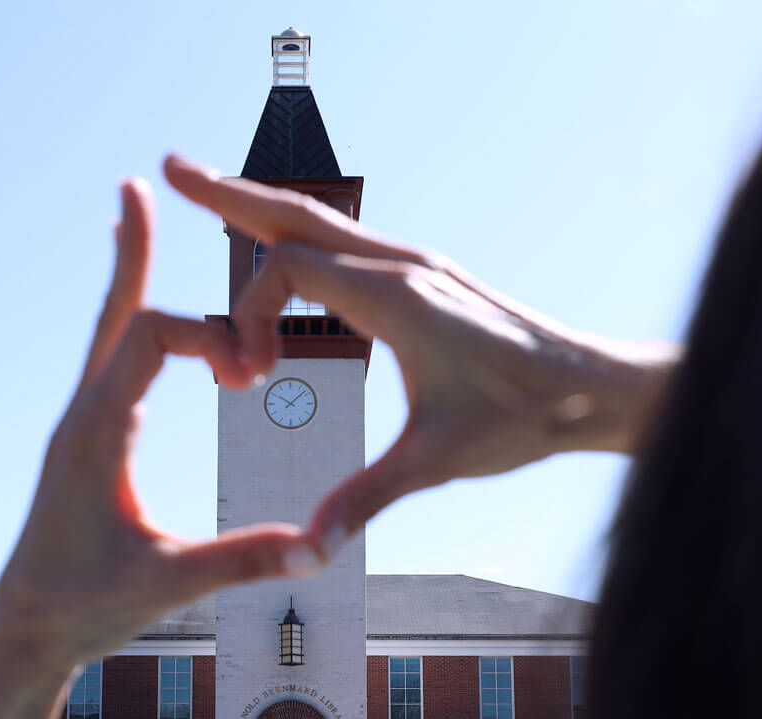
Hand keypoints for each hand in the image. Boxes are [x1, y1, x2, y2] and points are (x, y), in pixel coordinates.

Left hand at [0, 180, 319, 718]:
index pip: (150, 338)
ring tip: (134, 220)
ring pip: (108, 331)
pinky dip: (129, 320)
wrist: (27, 627)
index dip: (208, 334)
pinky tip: (139, 312)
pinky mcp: (89, 435)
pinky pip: (109, 360)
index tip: (252, 372)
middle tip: (139, 189)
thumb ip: (242, 559)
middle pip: (115, 312)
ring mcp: (82, 421)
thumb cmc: (84, 605)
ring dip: (128, 274)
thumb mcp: (167, 582)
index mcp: (97, 432)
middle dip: (133, 251)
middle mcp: (82, 413)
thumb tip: (317, 549)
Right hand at [164, 154, 678, 557]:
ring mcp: (414, 263)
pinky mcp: (424, 277)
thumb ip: (364, 498)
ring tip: (211, 192)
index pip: (286, 268)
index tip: (248, 377)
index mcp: (395, 296)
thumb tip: (308, 548)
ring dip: (261, 207)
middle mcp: (400, 264)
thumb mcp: (436, 461)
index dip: (248, 315)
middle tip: (170, 168)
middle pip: (294, 212)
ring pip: (321, 220)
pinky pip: (346, 242)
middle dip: (227, 194)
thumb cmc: (523, 417)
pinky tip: (288, 248)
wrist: (592, 386)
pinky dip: (301, 236)